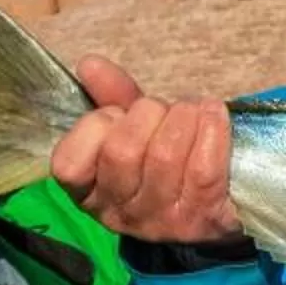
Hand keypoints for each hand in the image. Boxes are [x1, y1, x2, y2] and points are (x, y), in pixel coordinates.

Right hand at [50, 60, 245, 245]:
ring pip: (164, 155)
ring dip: (181, 117)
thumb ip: (109, 97)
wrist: (216, 206)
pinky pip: (204, 166)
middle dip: (145, 114)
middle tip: (161, 110)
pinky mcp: (204, 215)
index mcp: (89, 193)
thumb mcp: (131, 129)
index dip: (96, 126)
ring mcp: (163, 220)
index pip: (69, 164)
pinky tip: (212, 113)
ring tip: (191, 109)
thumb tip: (90, 64)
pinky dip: (211, 128)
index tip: (117, 114)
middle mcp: (121, 213)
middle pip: (121, 151)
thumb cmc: (163, 161)